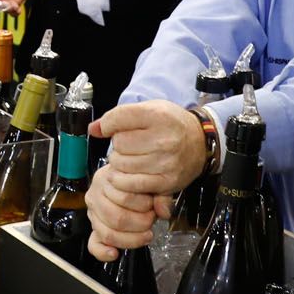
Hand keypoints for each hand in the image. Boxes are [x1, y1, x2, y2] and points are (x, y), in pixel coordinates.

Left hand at [83, 100, 207, 260]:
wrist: (200, 142)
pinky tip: (131, 173)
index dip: (109, 124)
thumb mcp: (149, 109)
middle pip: (118, 144)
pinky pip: (130, 184)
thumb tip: (93, 130)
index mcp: (159, 116)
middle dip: (118, 145)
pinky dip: (125, 180)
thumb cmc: (171, 124)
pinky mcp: (166, 182)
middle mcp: (165, 139)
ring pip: (121, 164)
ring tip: (132, 158)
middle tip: (131, 145)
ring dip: (120, 163)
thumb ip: (118, 117)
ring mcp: (166, 162)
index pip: (117, 118)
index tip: (113, 127)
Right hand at [85, 163, 160, 261]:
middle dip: (139, 224)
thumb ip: (160, 194)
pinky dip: (103, 252)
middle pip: (117, 218)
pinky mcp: (94, 229)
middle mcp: (95, 196)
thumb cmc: (139, 181)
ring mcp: (93, 213)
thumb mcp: (151, 180)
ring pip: (108, 233)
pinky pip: (94, 244)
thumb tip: (163, 211)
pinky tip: (114, 254)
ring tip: (146, 234)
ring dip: (131, 238)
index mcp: (106, 179)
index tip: (154, 208)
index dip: (144, 207)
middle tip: (151, 221)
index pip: (125, 198)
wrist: (130, 178)